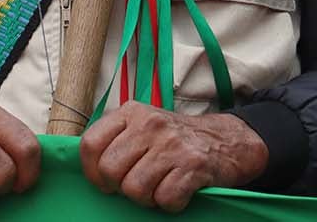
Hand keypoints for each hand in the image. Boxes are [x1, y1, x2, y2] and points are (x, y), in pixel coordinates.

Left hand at [79, 102, 268, 212]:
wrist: (226, 141)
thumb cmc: (175, 140)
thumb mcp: (142, 126)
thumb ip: (116, 139)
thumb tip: (91, 170)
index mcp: (131, 112)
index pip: (90, 144)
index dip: (92, 171)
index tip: (105, 182)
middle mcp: (150, 124)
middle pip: (110, 171)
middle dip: (121, 187)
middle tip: (139, 184)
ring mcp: (172, 144)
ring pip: (135, 189)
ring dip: (147, 198)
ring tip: (159, 187)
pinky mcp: (193, 165)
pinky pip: (165, 199)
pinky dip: (170, 204)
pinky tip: (178, 190)